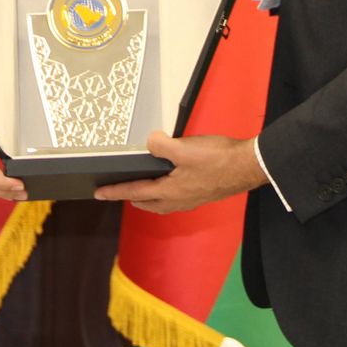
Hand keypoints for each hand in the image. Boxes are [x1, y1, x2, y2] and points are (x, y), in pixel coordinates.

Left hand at [93, 132, 266, 213]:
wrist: (247, 167)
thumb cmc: (218, 160)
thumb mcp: (184, 148)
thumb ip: (161, 146)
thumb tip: (149, 142)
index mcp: (170, 191)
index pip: (135, 192)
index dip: (114, 191)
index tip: (99, 193)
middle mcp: (179, 200)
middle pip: (147, 202)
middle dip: (131, 197)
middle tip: (118, 191)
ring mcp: (191, 199)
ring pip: (162, 203)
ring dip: (148, 198)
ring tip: (141, 190)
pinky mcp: (202, 194)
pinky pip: (175, 199)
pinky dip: (164, 195)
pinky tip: (170, 185)